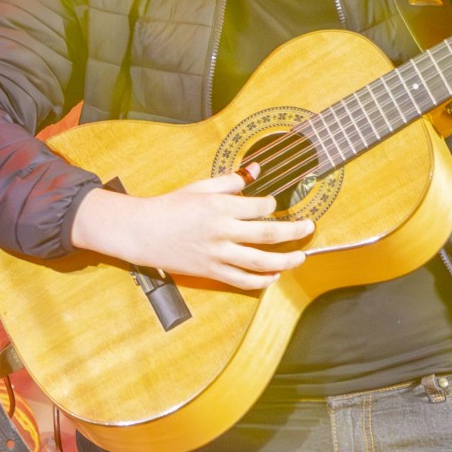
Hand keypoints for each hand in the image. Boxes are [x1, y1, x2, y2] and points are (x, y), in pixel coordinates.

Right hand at [69, 171, 314, 291]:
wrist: (142, 232)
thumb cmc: (169, 207)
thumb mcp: (199, 187)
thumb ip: (229, 181)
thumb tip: (256, 170)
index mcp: (219, 206)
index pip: (260, 206)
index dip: (273, 205)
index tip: (276, 205)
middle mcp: (222, 231)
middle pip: (268, 234)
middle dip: (294, 231)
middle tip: (309, 228)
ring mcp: (217, 254)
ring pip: (261, 261)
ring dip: (286, 261)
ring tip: (301, 257)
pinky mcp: (211, 271)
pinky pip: (243, 280)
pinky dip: (262, 281)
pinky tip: (273, 277)